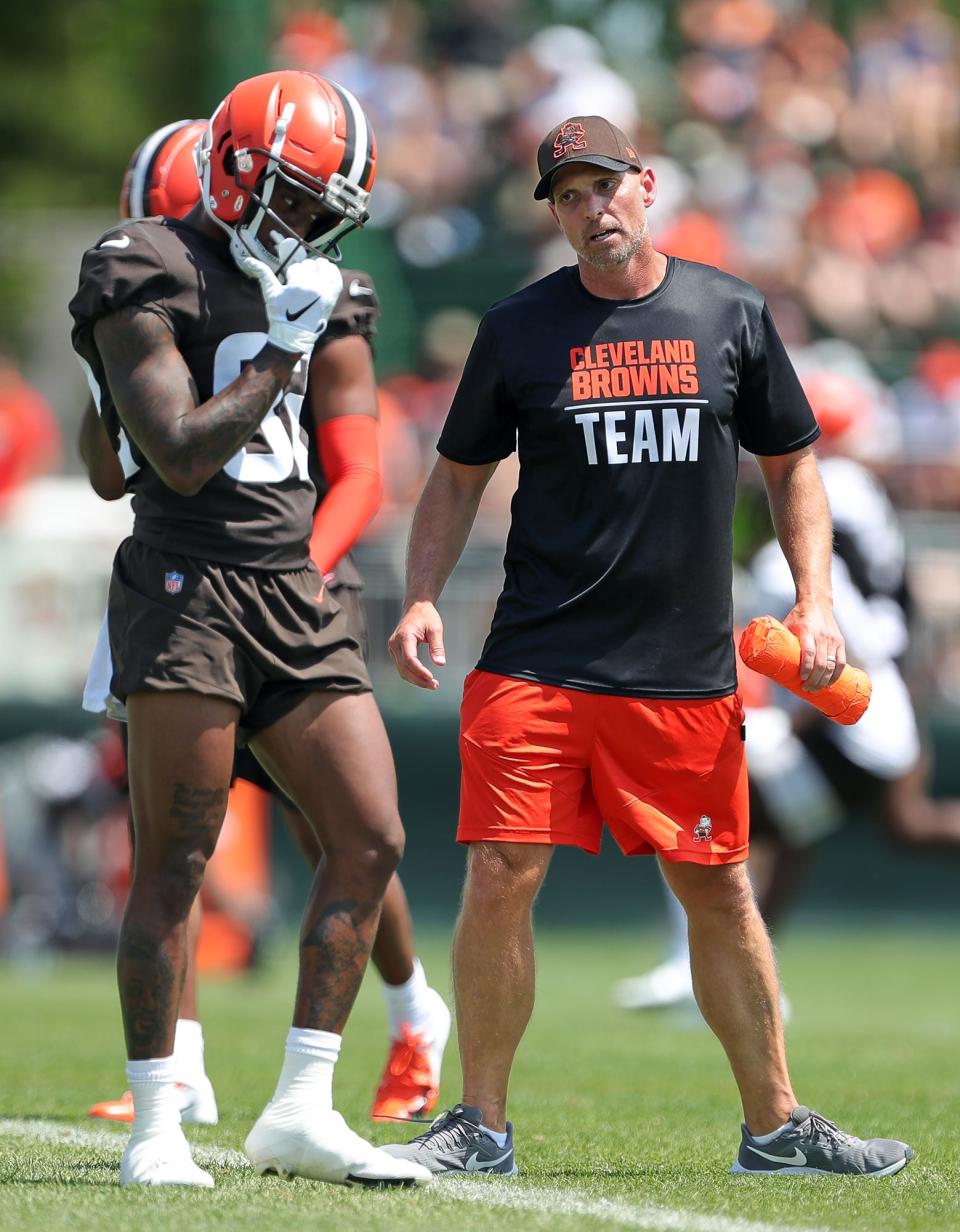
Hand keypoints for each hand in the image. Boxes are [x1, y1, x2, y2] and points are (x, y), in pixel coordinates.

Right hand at [233, 232, 342, 356]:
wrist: (293, 336)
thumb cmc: (280, 315)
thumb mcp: (270, 293)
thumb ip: (262, 273)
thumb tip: (248, 260)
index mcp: (299, 286)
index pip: (296, 267)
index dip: (291, 274)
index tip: (289, 283)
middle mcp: (314, 288)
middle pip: (309, 265)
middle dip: (303, 271)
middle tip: (299, 282)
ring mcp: (326, 293)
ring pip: (323, 267)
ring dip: (317, 268)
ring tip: (312, 276)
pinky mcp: (332, 298)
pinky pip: (336, 277)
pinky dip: (331, 272)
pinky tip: (324, 273)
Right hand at [388, 601, 445, 689]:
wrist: (415, 607)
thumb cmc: (425, 616)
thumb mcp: (436, 629)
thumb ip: (437, 647)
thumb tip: (440, 663)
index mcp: (405, 636)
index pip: (409, 659)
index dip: (419, 671)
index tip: (431, 678)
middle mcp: (395, 643)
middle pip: (404, 668)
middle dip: (419, 679)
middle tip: (434, 685)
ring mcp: (393, 648)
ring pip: (402, 670)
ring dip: (415, 680)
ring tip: (431, 684)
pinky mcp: (395, 651)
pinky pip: (402, 667)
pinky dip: (412, 675)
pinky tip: (423, 678)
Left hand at [784, 601, 845, 691]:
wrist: (816, 603)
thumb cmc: (797, 618)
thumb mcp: (786, 626)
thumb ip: (780, 642)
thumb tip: (765, 662)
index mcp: (807, 631)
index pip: (809, 652)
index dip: (807, 667)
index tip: (802, 679)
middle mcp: (821, 635)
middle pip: (821, 663)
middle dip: (815, 679)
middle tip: (807, 689)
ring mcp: (832, 639)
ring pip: (832, 665)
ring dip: (825, 680)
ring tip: (817, 689)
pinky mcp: (840, 642)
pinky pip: (841, 662)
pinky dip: (837, 674)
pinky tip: (831, 683)